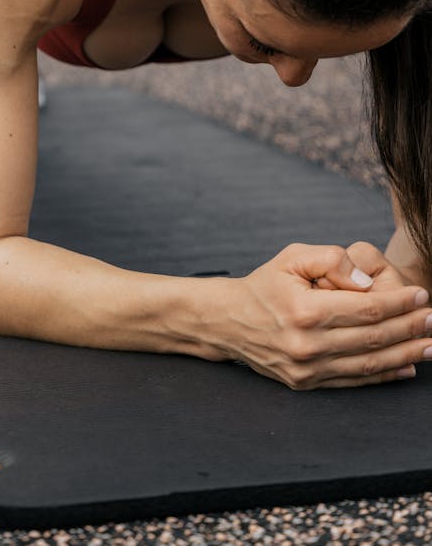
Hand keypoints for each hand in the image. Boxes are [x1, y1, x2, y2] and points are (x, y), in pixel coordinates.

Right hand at [223, 242, 430, 389]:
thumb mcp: (291, 257)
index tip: (420, 296)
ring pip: (369, 364)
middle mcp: (308, 345)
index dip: (398, 303)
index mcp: (305, 311)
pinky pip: (353, 381)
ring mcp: (308, 369)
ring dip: (405, 354)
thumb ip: (330, 260)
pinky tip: (406, 366)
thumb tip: (366, 281)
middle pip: (373, 338)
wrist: (229, 321)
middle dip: (409, 328)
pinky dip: (384, 375)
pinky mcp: (307, 384)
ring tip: (429, 344)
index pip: (367, 309)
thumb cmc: (265, 284)